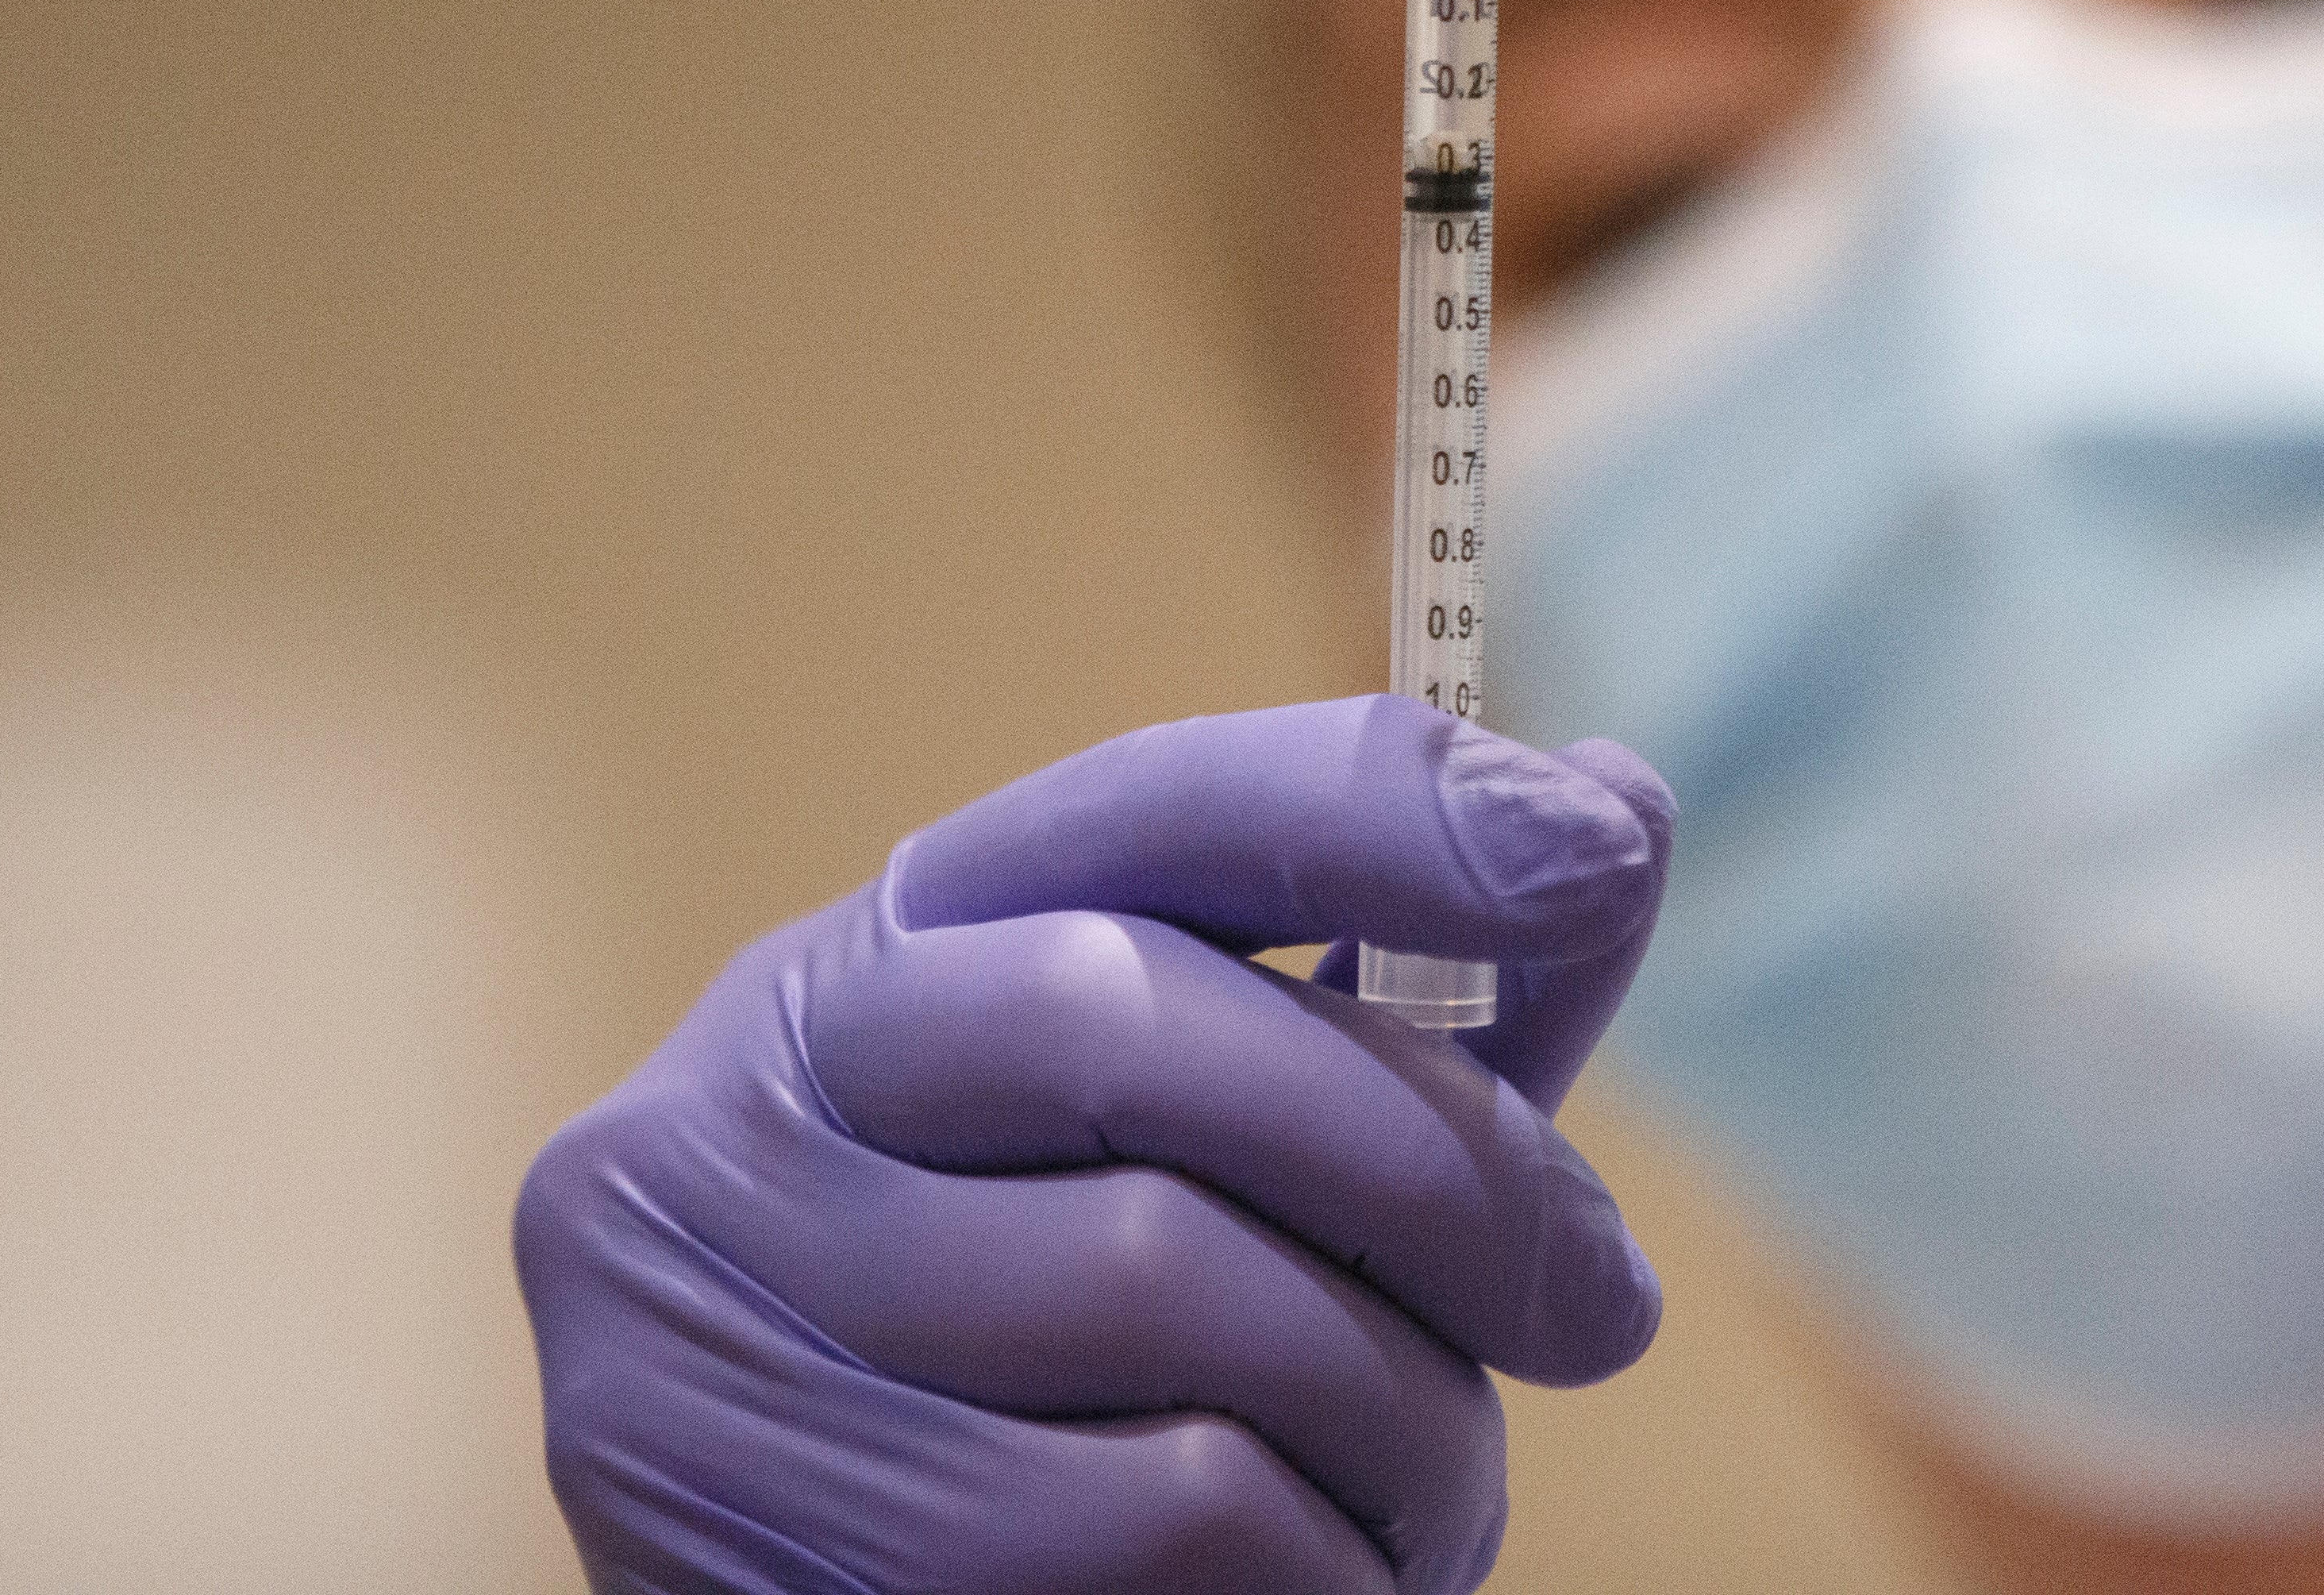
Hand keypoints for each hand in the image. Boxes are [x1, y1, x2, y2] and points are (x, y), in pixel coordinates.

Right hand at [514, 697, 1672, 1593]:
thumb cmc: (1074, 1380)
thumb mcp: (1230, 1163)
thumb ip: (1408, 1013)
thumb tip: (1614, 816)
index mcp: (887, 958)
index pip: (1139, 806)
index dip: (1380, 810)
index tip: (1601, 856)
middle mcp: (751, 1101)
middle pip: (1148, 1038)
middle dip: (1443, 1173)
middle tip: (1600, 1304)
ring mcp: (709, 1321)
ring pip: (1167, 1292)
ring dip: (1396, 1413)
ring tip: (1443, 1491)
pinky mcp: (738, 1543)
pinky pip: (1148, 1524)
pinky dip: (1313, 1565)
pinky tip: (1326, 1578)